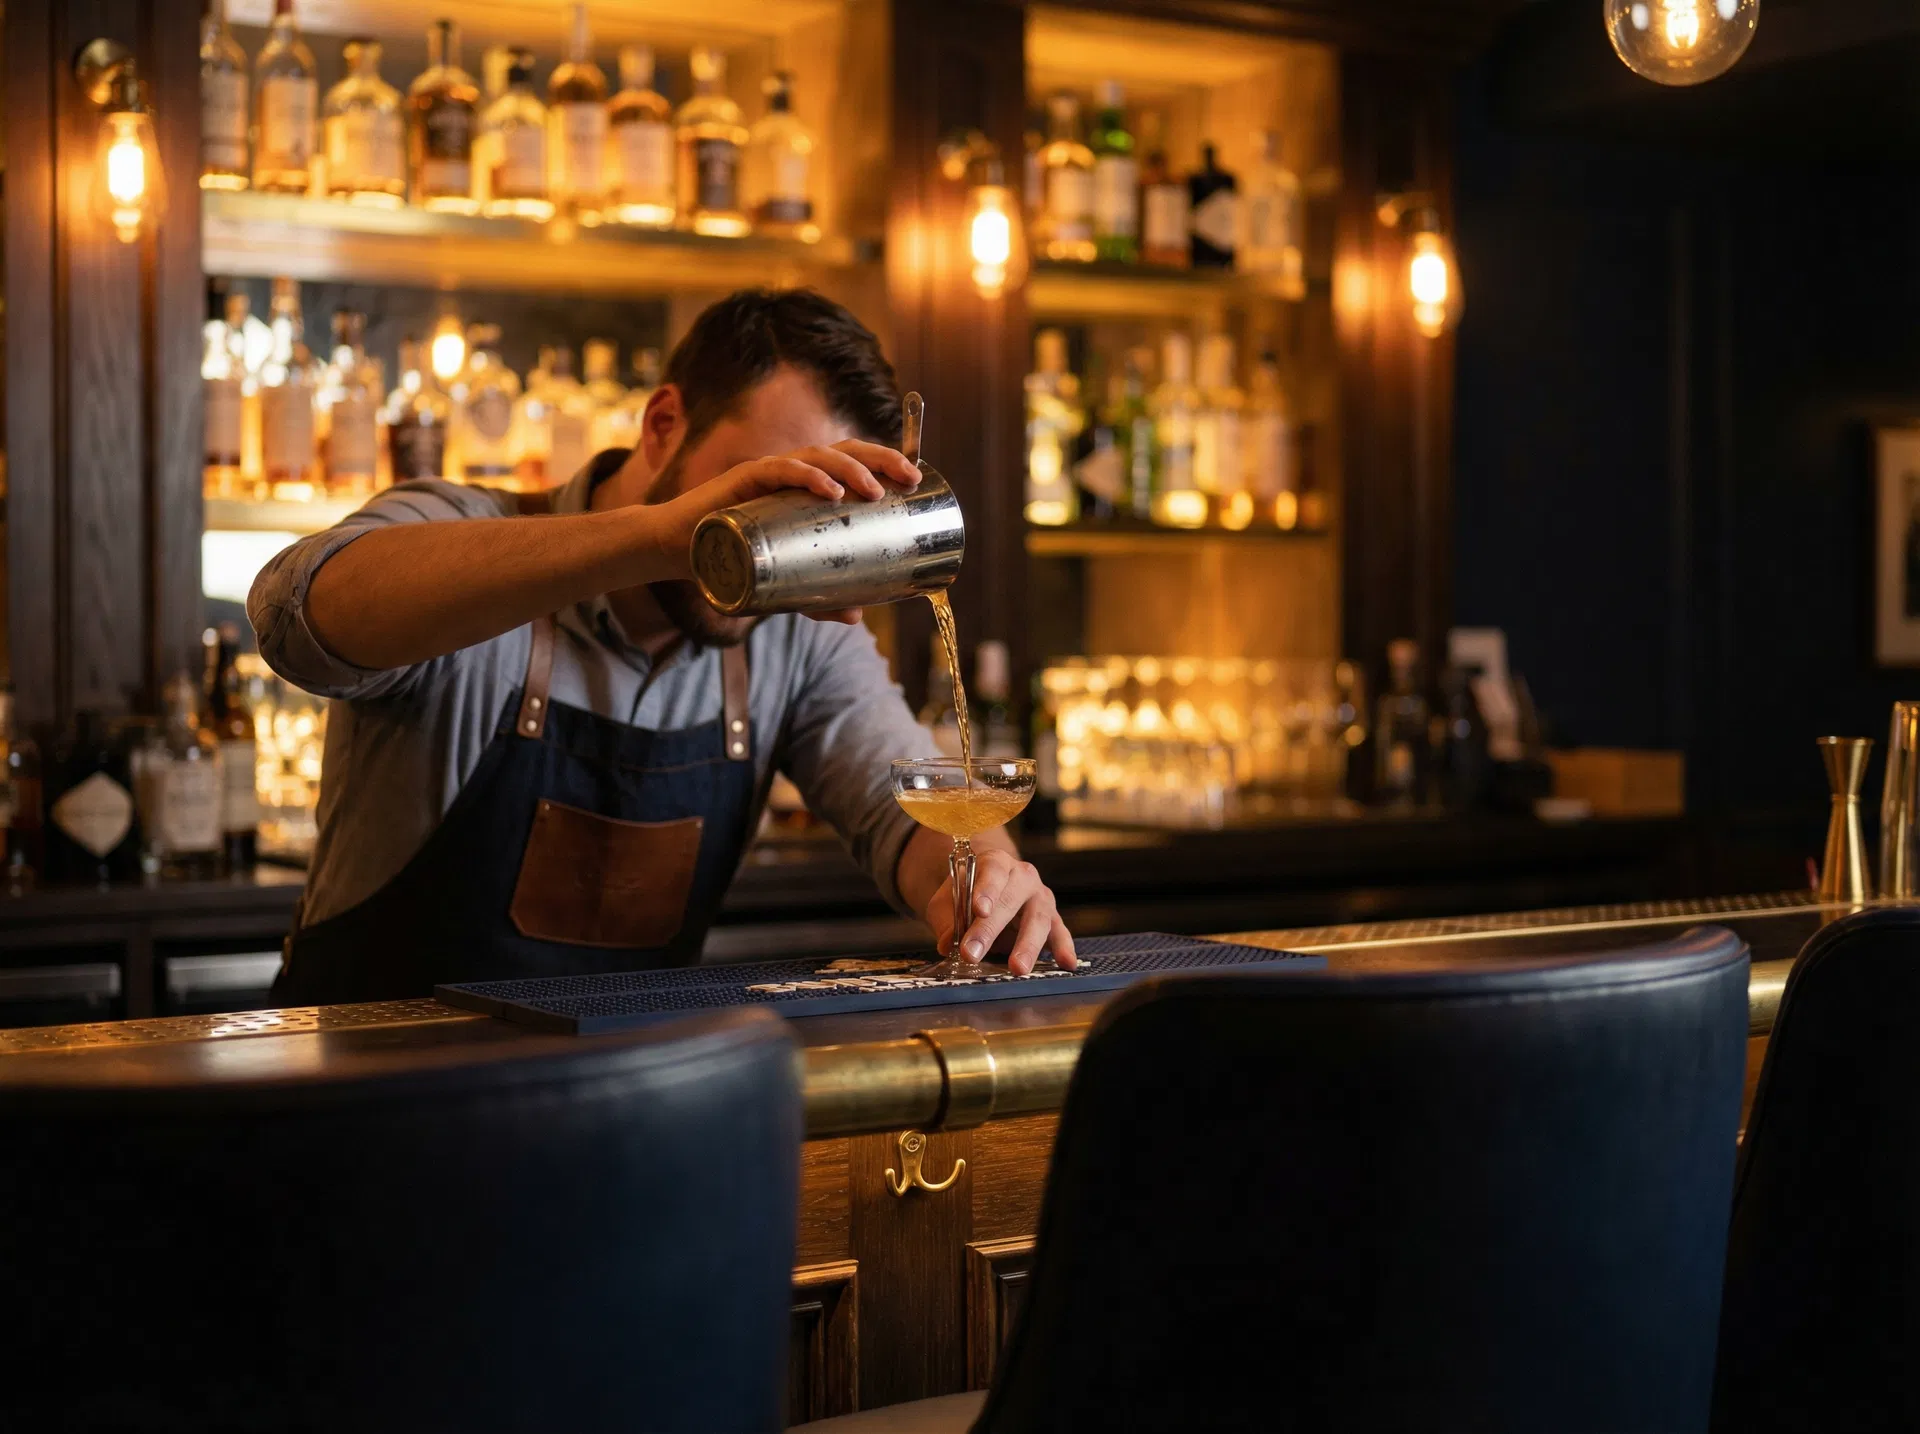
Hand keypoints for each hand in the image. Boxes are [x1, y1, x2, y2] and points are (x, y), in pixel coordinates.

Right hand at [656, 440, 920, 623]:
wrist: (677, 552)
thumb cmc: (732, 557)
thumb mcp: (784, 583)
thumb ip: (818, 598)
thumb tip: (857, 617)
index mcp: (804, 485)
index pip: (851, 460)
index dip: (885, 462)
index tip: (917, 480)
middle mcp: (789, 472)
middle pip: (843, 450)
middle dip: (881, 459)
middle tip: (909, 479)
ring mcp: (766, 473)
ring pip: (816, 457)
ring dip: (851, 469)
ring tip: (874, 490)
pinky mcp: (740, 482)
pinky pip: (778, 471)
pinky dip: (807, 478)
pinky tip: (830, 491)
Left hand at [922, 847, 1077, 975]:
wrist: (988, 893)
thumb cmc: (966, 896)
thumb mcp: (946, 902)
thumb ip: (946, 920)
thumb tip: (947, 944)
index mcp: (996, 863)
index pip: (993, 871)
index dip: (987, 890)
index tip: (978, 910)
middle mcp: (1023, 877)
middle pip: (1011, 900)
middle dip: (991, 929)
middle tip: (972, 954)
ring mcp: (1041, 898)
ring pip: (1039, 919)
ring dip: (1028, 946)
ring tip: (1017, 969)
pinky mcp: (1053, 919)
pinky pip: (1060, 932)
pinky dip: (1064, 948)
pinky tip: (1067, 963)